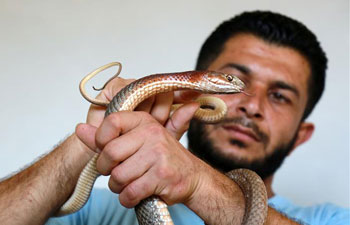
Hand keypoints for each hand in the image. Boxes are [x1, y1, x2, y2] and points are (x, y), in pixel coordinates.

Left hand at [77, 104, 206, 206]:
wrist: (192, 176)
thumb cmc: (161, 158)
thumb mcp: (137, 140)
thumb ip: (107, 136)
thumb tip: (80, 129)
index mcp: (144, 121)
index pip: (111, 122)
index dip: (101, 140)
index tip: (106, 150)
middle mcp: (152, 133)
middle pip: (110, 153)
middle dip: (106, 169)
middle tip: (115, 172)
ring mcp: (158, 155)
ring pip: (118, 176)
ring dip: (118, 187)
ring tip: (129, 183)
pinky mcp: (161, 176)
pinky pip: (130, 192)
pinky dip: (127, 199)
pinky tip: (135, 195)